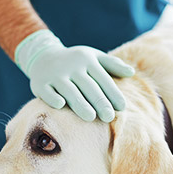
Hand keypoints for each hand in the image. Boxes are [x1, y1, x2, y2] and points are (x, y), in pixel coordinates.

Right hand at [15, 30, 134, 121]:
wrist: (43, 56)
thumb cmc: (76, 61)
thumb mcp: (94, 57)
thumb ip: (113, 65)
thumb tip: (132, 72)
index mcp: (87, 60)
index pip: (103, 78)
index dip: (112, 92)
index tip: (122, 107)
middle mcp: (71, 66)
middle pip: (88, 86)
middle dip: (99, 101)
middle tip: (109, 117)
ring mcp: (55, 75)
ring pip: (69, 90)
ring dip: (79, 103)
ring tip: (91, 117)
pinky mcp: (40, 83)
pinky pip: (47, 91)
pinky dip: (53, 97)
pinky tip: (61, 105)